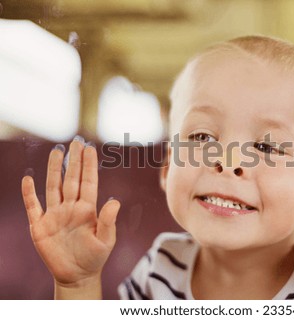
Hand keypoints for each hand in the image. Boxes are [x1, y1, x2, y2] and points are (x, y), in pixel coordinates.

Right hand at [21, 138, 119, 294]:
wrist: (77, 275)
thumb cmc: (95, 257)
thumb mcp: (105, 240)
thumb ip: (108, 221)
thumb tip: (115, 201)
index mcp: (88, 209)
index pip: (88, 182)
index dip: (88, 166)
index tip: (89, 149)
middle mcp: (71, 207)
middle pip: (71, 179)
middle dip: (73, 161)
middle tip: (75, 142)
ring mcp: (55, 215)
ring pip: (53, 187)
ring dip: (54, 170)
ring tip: (57, 152)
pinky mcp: (40, 225)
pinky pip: (33, 206)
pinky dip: (29, 193)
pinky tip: (28, 179)